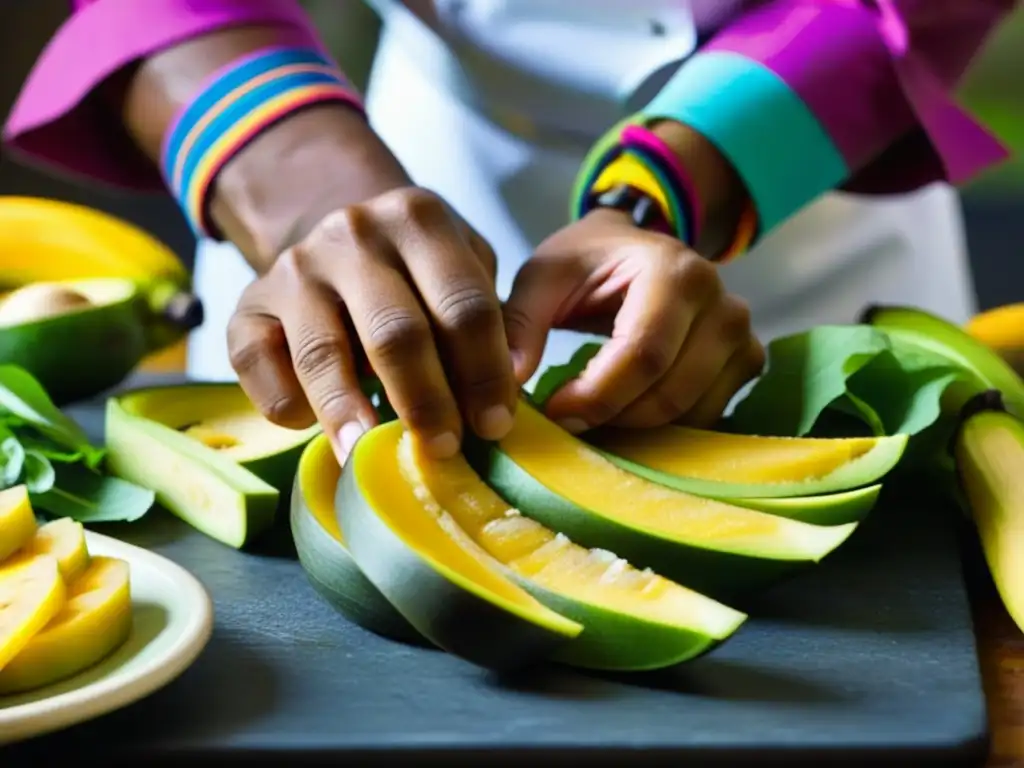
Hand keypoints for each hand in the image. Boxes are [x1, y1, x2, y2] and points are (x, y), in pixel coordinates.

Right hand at [227, 187, 518, 462]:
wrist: (339, 241)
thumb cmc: (418, 272)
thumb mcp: (464, 272)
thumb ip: (493, 321)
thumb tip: (510, 387)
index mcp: (420, 219)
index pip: (463, 304)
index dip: (485, 371)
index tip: (496, 424)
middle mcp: (354, 234)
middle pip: (395, 332)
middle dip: (425, 400)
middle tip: (444, 450)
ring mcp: (295, 267)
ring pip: (322, 352)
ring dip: (349, 413)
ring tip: (368, 457)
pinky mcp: (247, 304)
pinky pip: (256, 361)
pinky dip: (284, 401)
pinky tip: (309, 428)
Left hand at [503, 209, 764, 430]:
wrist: (633, 249)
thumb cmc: (587, 263)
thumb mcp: (543, 276)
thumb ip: (521, 323)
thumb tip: (509, 383)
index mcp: (675, 272)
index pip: (643, 354)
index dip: (596, 395)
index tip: (555, 410)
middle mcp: (722, 303)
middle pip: (670, 390)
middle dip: (612, 416)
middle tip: (568, 418)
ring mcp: (741, 335)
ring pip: (693, 411)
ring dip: (637, 426)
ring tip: (594, 413)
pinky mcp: (746, 361)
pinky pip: (710, 415)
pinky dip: (667, 427)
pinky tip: (628, 413)